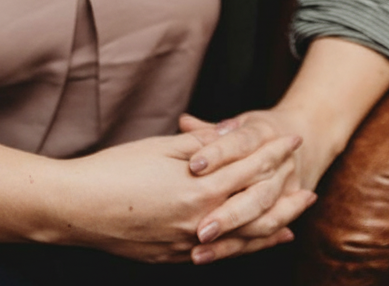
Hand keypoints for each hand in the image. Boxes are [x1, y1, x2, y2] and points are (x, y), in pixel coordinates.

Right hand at [52, 130, 307, 263]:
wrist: (79, 209)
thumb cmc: (114, 171)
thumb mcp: (158, 147)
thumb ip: (201, 144)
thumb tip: (232, 133)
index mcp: (200, 187)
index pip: (248, 167)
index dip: (273, 151)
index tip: (292, 140)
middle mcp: (203, 219)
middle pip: (257, 207)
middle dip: (285, 194)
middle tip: (309, 187)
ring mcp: (191, 242)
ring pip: (246, 236)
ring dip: (275, 225)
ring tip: (296, 218)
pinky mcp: (176, 256)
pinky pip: (225, 253)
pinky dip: (248, 245)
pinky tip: (260, 240)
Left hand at [178, 108, 321, 262]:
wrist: (307, 138)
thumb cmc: (258, 131)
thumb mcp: (237, 123)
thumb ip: (208, 130)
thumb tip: (183, 122)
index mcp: (265, 132)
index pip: (241, 144)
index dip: (218, 154)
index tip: (194, 166)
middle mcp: (281, 163)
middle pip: (256, 191)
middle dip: (228, 213)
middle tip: (200, 229)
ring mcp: (289, 189)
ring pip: (264, 217)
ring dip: (234, 236)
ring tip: (201, 249)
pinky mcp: (290, 209)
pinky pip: (268, 232)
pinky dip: (243, 244)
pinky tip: (214, 254)